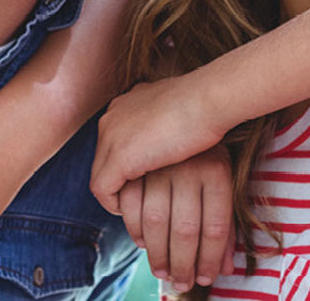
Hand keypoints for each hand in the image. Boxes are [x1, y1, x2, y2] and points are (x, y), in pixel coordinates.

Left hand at [91, 72, 228, 213]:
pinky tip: (133, 210)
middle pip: (104, 158)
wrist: (208, 100)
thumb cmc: (205, 104)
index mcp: (125, 104)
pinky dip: (114, 204)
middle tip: (138, 198)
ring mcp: (111, 136)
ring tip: (136, 208)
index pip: (115, 140)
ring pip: (101, 174)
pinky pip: (103, 190)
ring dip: (117, 194)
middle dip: (118, 179)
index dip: (128, 161)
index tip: (144, 178)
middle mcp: (112, 117)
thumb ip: (163, 121)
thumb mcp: (176, 110)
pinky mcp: (118, 158)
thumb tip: (172, 136)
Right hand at [118, 146, 234, 291]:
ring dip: (157, 249)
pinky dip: (133, 222)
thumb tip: (226, 270)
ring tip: (160, 268)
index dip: (211, 257)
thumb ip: (223, 224)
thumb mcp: (223, 175)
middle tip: (179, 282)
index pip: (216, 227)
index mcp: (216, 170)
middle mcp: (189, 165)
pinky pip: (130, 198)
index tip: (205, 278)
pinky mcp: (136, 152)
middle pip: (186, 228)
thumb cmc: (211, 138)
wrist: (195, 91)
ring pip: (157, 219)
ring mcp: (161, 158)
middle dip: (182, 262)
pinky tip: (141, 238)